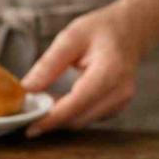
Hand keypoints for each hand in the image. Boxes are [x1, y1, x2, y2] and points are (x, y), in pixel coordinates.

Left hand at [22, 2, 149, 137]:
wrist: (131, 30)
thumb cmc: (101, 30)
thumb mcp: (70, 38)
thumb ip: (49, 64)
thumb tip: (27, 89)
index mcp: (109, 73)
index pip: (76, 104)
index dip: (50, 119)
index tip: (29, 127)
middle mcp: (119, 93)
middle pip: (78, 119)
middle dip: (51, 119)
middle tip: (27, 109)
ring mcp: (120, 103)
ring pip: (81, 121)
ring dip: (59, 117)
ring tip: (41, 101)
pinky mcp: (116, 108)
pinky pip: (87, 117)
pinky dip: (69, 113)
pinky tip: (58, 100)